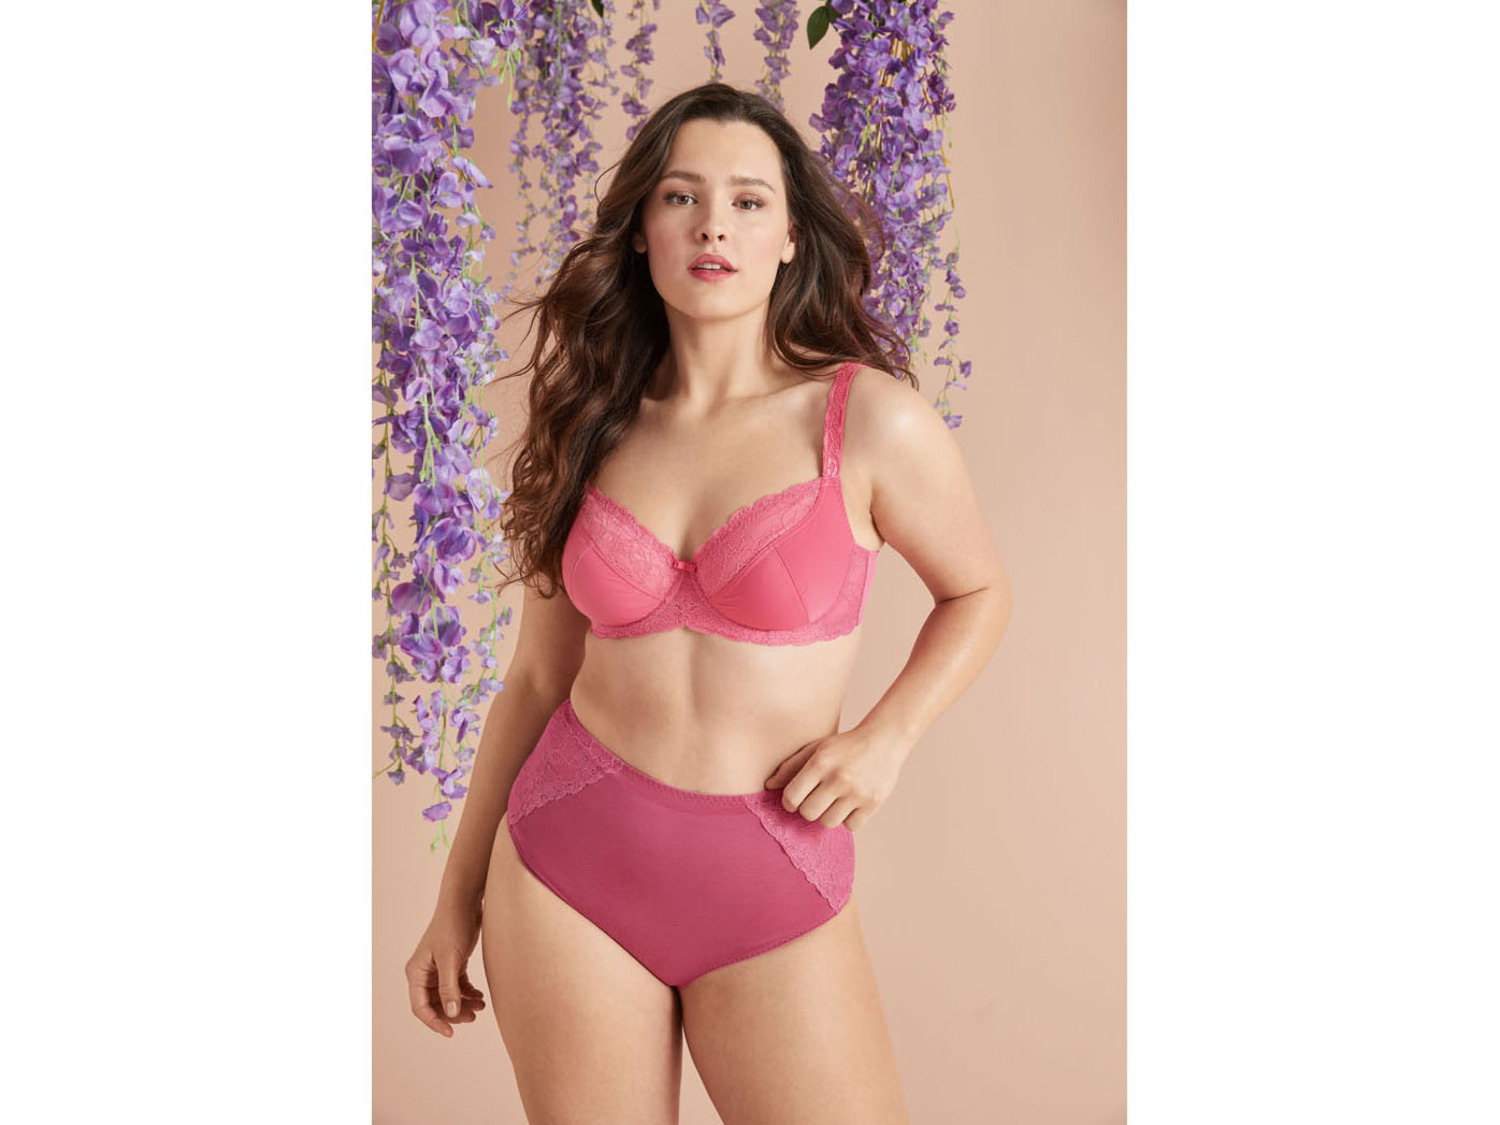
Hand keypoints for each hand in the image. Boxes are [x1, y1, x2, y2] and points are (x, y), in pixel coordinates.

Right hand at [405, 897, 487, 1037]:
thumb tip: (451, 1014)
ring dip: (462, 1005)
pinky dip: (468, 994)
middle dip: (453, 1013)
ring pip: (448, 997)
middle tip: (473, 1017)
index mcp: (416, 972)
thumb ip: (450, 988)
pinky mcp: (452, 963)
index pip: (420, 1007)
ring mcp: (438, 969)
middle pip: (435, 1004)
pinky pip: (457, 986)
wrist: (465, 902)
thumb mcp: (451, 959)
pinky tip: (480, 997)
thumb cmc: (453, 926)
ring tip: (480, 1007)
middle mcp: (424, 972)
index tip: (451, 1032)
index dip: (434, 1022)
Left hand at [763, 724, 909, 831]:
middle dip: (809, 808)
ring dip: (828, 814)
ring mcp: (857, 792)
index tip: (796, 798)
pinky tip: (851, 803)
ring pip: (829, 823)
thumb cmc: (845, 746)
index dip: (790, 801)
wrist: (885, 740)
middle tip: (817, 799)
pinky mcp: (873, 803)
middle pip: (808, 813)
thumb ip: (791, 767)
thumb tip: (768, 786)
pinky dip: (849, 819)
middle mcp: (838, 778)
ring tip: (835, 800)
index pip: (791, 797)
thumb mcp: (816, 748)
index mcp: (820, 762)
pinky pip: (851, 826)